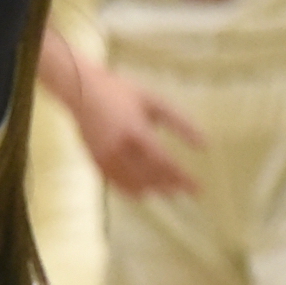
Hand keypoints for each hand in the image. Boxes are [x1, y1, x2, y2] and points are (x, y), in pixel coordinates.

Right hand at [68, 60, 202, 196]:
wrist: (80, 91)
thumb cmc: (121, 92)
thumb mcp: (154, 102)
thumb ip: (180, 122)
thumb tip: (204, 145)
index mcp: (136, 131)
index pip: (164, 163)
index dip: (182, 178)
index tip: (197, 188)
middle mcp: (119, 148)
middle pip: (151, 177)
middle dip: (171, 186)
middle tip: (188, 193)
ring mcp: (105, 157)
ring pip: (134, 184)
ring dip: (154, 190)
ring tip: (170, 193)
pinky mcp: (96, 162)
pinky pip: (118, 184)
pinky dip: (133, 191)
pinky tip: (145, 192)